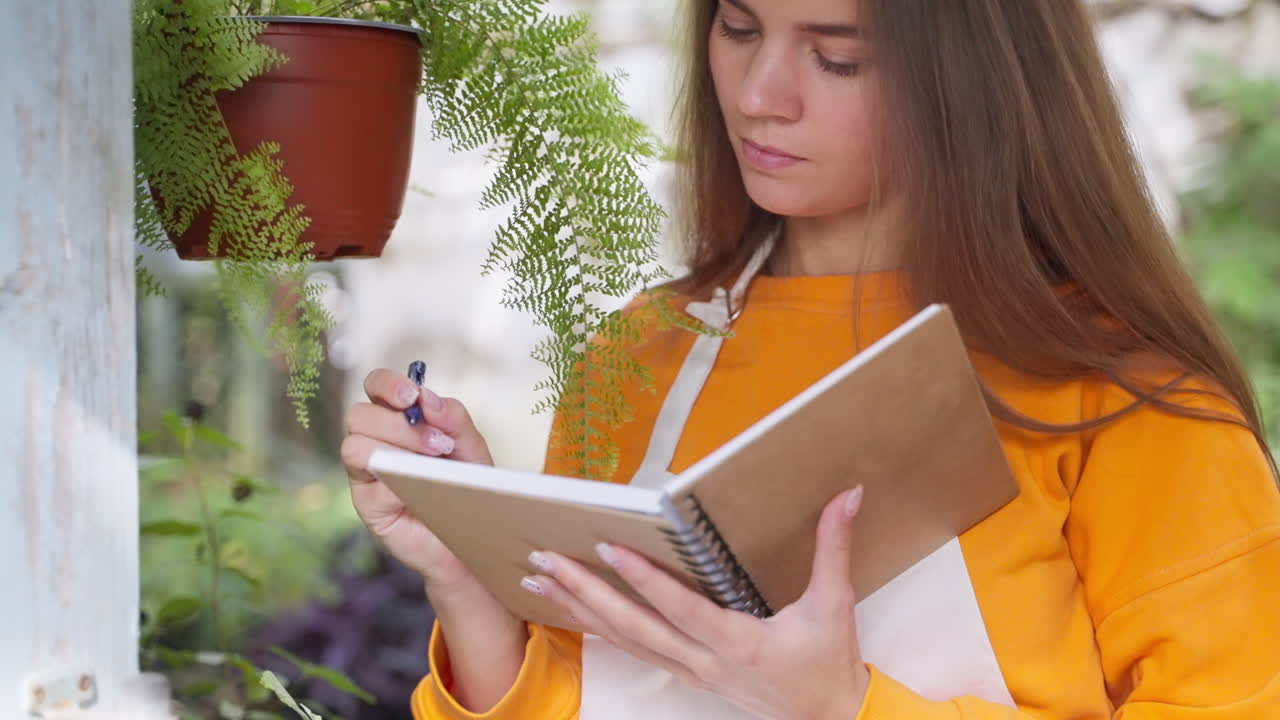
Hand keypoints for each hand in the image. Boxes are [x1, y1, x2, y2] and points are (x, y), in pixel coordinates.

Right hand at [341, 368, 493, 590]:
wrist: (473, 538)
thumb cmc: (467, 486)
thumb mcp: (470, 447)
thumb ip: (453, 418)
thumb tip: (427, 397)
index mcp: (397, 419)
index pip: (375, 386)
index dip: (387, 384)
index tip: (412, 395)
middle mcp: (374, 442)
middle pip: (359, 414)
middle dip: (398, 424)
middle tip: (439, 443)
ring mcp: (366, 474)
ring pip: (354, 446)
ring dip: (395, 450)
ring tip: (433, 462)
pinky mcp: (367, 505)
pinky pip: (367, 484)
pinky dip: (397, 481)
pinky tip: (422, 489)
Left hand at [525, 486, 870, 719]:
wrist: (829, 719)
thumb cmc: (828, 664)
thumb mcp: (835, 604)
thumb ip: (833, 546)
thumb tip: (846, 495)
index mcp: (738, 643)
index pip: (681, 607)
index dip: (645, 578)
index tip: (610, 548)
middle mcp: (705, 661)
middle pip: (634, 627)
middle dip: (586, 592)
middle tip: (546, 562)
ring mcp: (691, 673)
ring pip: (625, 641)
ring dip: (581, 610)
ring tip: (541, 580)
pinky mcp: (688, 676)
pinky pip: (634, 651)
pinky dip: (598, 629)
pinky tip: (573, 610)